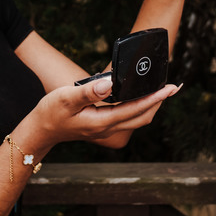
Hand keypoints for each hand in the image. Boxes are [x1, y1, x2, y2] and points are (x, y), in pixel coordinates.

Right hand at [30, 73, 179, 148]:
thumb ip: (89, 91)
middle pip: (142, 118)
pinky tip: (140, 97)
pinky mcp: (103, 126)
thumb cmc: (51, 113)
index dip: (154, 98)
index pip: (135, 110)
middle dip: (159, 103)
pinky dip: (139, 107)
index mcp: (102, 122)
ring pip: (136, 119)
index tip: (169, 88)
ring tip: (163, 91)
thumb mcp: (66, 98)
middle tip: (174, 87)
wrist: (41, 131)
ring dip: (151, 106)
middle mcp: (107, 129)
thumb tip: (110, 84)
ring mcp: (106, 129)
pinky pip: (127, 118)